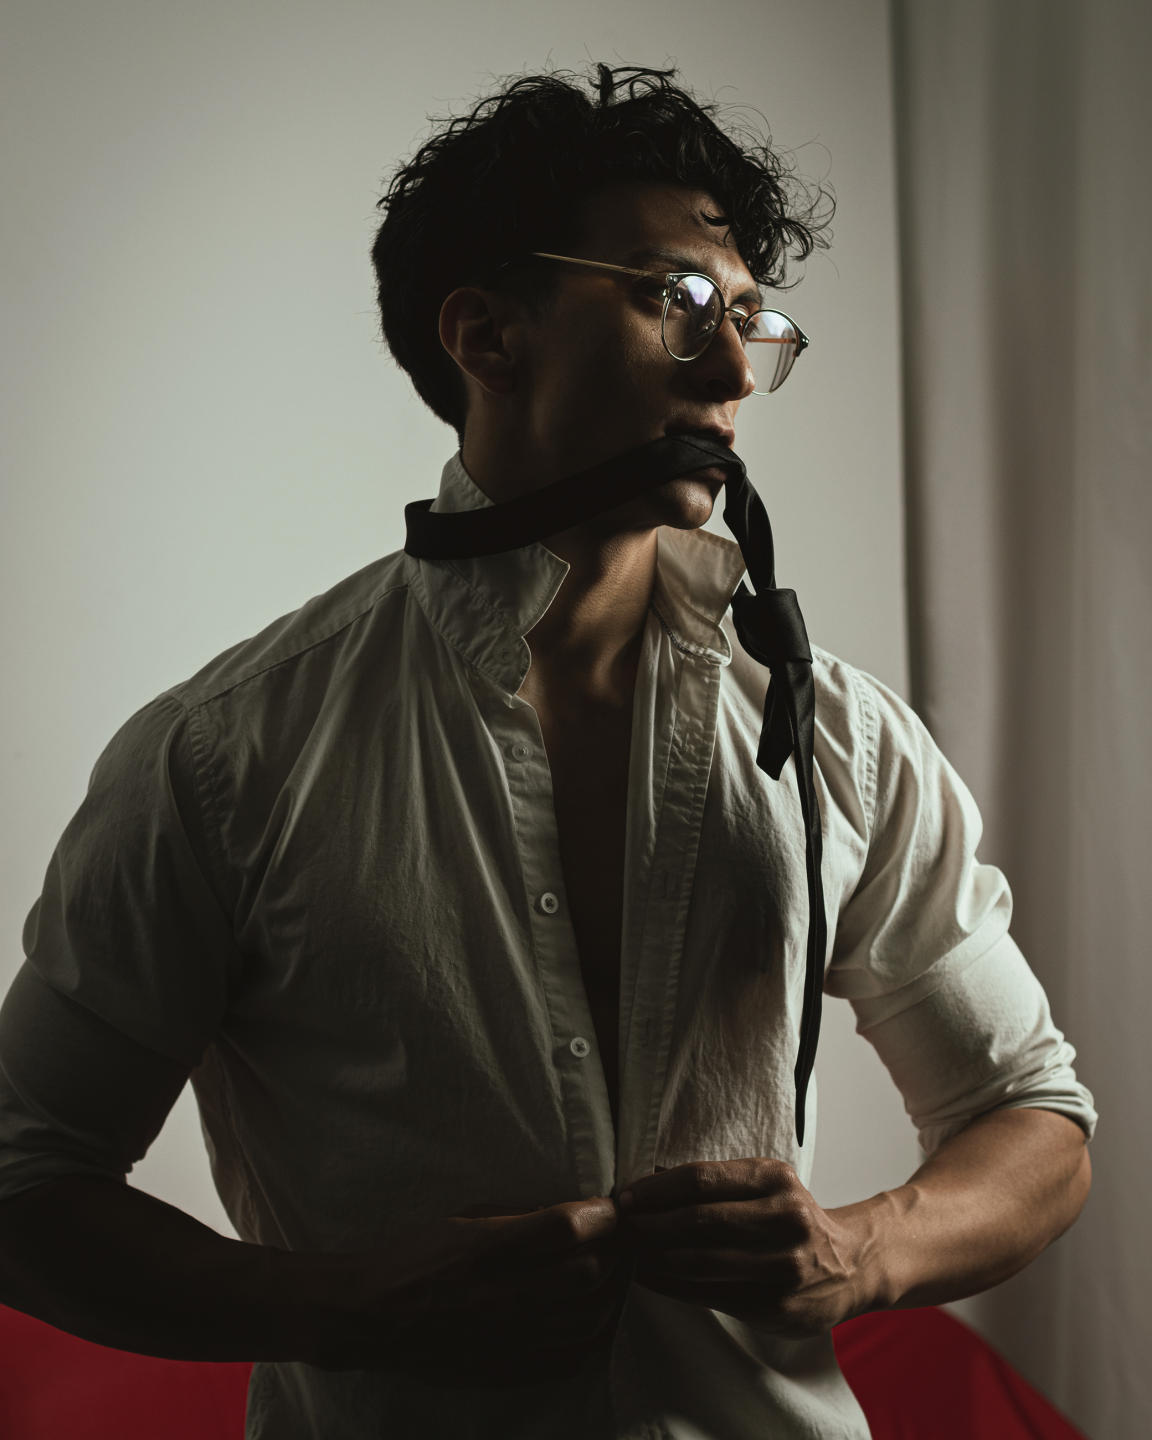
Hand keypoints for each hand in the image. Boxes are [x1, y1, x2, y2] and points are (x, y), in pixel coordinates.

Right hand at [316, 1195, 629, 1385]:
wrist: (371, 1317)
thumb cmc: (416, 1256)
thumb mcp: (463, 1217)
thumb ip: (519, 1216)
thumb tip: (573, 1212)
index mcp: (486, 1247)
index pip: (566, 1227)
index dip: (602, 1214)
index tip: (612, 1207)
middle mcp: (501, 1294)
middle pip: (588, 1273)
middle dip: (614, 1251)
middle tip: (619, 1240)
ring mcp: (506, 1338)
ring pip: (589, 1317)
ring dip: (610, 1292)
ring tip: (610, 1275)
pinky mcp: (507, 1370)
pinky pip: (572, 1357)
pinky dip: (595, 1334)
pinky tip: (594, 1316)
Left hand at [619, 1158, 874, 1338]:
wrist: (853, 1265)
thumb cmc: (794, 1218)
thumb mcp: (768, 1184)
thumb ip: (719, 1181)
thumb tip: (653, 1176)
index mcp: (776, 1179)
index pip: (703, 1179)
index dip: (657, 1189)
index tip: (626, 1196)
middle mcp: (785, 1219)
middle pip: (699, 1220)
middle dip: (649, 1224)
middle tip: (620, 1227)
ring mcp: (782, 1267)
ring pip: (700, 1262)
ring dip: (654, 1258)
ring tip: (629, 1252)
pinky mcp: (776, 1306)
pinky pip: (710, 1295)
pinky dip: (672, 1287)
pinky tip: (650, 1278)